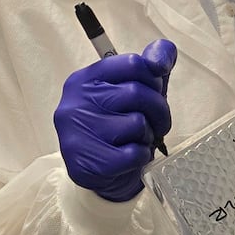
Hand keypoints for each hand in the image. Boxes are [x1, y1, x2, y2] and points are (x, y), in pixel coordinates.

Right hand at [54, 41, 176, 202]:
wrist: (103, 175)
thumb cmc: (122, 125)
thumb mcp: (138, 88)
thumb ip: (152, 64)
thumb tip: (159, 59)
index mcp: (84, 79)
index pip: (133, 64)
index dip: (153, 79)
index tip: (153, 91)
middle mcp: (74, 102)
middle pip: (137, 93)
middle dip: (158, 110)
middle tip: (154, 122)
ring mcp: (77, 132)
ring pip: (136, 123)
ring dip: (147, 135)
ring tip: (136, 139)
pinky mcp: (87, 161)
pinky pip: (133, 152)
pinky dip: (140, 156)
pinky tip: (129, 157)